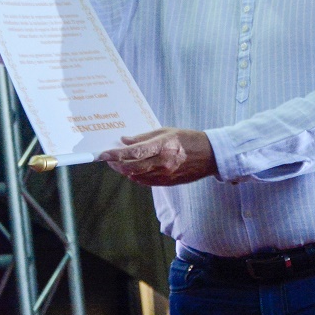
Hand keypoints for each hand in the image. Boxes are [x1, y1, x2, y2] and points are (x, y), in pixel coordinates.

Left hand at [98, 128, 216, 186]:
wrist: (210, 155)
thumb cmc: (188, 139)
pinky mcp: (168, 182)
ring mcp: (165, 174)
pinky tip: (131, 171)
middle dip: (116, 164)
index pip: (134, 152)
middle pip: (132, 167)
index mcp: (162, 146)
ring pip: (137, 176)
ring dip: (124, 170)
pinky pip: (147, 182)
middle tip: (108, 159)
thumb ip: (145, 137)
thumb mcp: (166, 132)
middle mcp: (163, 162)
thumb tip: (126, 140)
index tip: (104, 153)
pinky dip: (136, 177)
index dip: (116, 154)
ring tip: (117, 164)